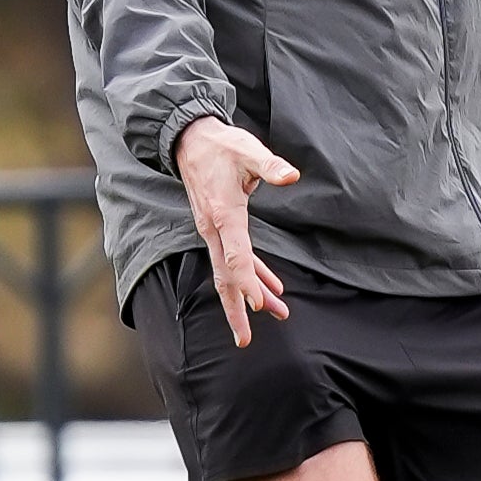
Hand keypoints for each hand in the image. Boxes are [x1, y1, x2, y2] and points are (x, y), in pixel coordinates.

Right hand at [173, 116, 299, 347]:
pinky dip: (252, 275)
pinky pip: (233, 260)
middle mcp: (214, 230)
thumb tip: (291, 175)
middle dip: (236, 310)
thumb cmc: (222, 146)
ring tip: (275, 315)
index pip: (236, 257)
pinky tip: (270, 288)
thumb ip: (270, 165)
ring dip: (248, 297)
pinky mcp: (217, 228)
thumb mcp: (248, 150)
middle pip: (225, 278)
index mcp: (224, 215)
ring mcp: (212, 231)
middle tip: (245, 341)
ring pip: (229, 274)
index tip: (259, 305)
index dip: (249, 282)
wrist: (190, 140)